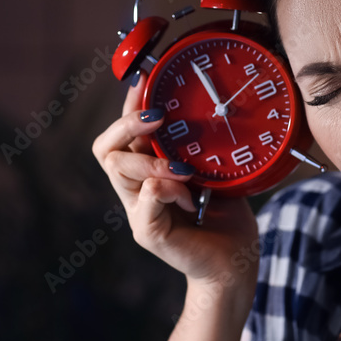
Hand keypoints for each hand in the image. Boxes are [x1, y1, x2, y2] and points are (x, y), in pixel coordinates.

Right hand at [91, 72, 259, 290]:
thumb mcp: (211, 168)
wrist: (236, 262)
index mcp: (144, 171)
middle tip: (157, 117)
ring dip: (151, 159)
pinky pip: (147, 196)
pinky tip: (192, 197)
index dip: (128, 105)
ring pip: (117, 168)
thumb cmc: (225, 215)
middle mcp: (133, 190)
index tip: (145, 78)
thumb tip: (193, 105)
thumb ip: (195, 146)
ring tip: (182, 169)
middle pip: (104, 147)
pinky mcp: (148, 232)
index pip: (120, 133)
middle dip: (128, 124)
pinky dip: (170, 189)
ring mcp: (137, 212)